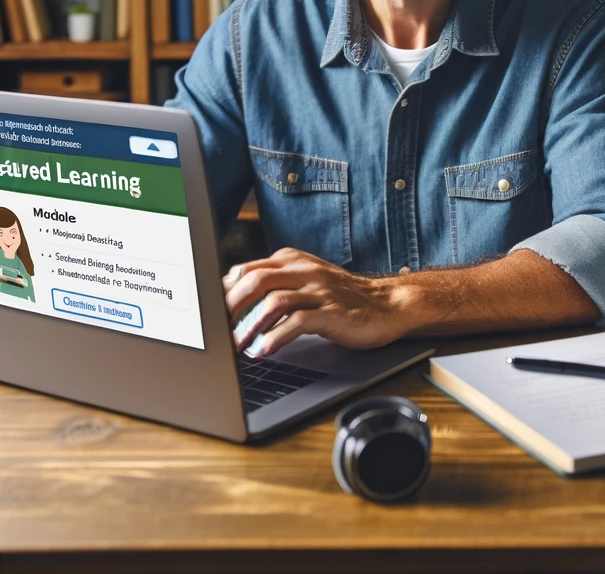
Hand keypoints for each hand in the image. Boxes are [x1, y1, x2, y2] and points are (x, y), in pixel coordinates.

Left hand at [223, 247, 408, 356]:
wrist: (386, 305)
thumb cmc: (343, 297)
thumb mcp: (308, 281)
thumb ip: (277, 282)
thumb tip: (235, 294)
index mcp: (294, 261)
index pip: (248, 269)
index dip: (224, 292)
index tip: (210, 314)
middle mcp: (305, 271)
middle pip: (255, 280)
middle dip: (230, 307)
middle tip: (217, 331)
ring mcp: (319, 290)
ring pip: (273, 301)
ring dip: (249, 326)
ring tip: (236, 347)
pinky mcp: (332, 313)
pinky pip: (297, 322)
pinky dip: (275, 338)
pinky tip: (264, 351)